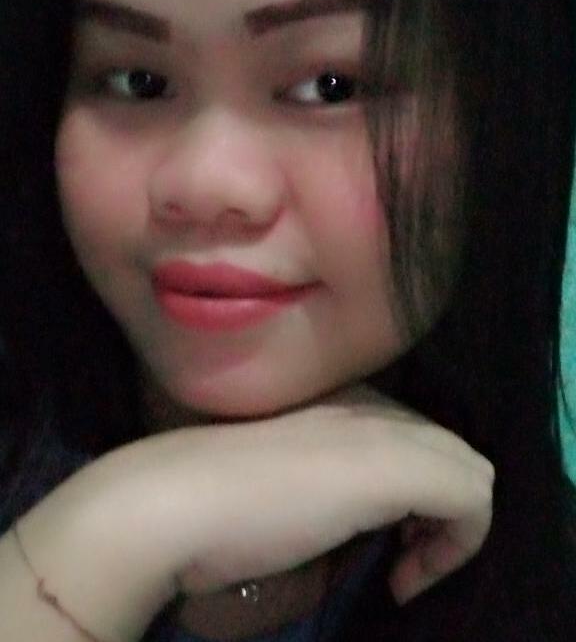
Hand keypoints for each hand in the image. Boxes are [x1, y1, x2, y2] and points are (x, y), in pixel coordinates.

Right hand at [107, 383, 493, 607]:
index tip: (383, 542)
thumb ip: (327, 490)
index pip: (412, 437)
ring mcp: (384, 432)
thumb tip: (359, 529)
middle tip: (398, 555)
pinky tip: (405, 578)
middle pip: (446, 449)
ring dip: (449, 528)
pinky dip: (456, 545)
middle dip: (436, 509)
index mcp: (339, 403)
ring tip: (405, 568)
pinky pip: (473, 498)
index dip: (410, 493)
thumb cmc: (213, 503)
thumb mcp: (284, 489)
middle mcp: (369, 405)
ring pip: (468, 469)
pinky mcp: (399, 466)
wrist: (176, 498)